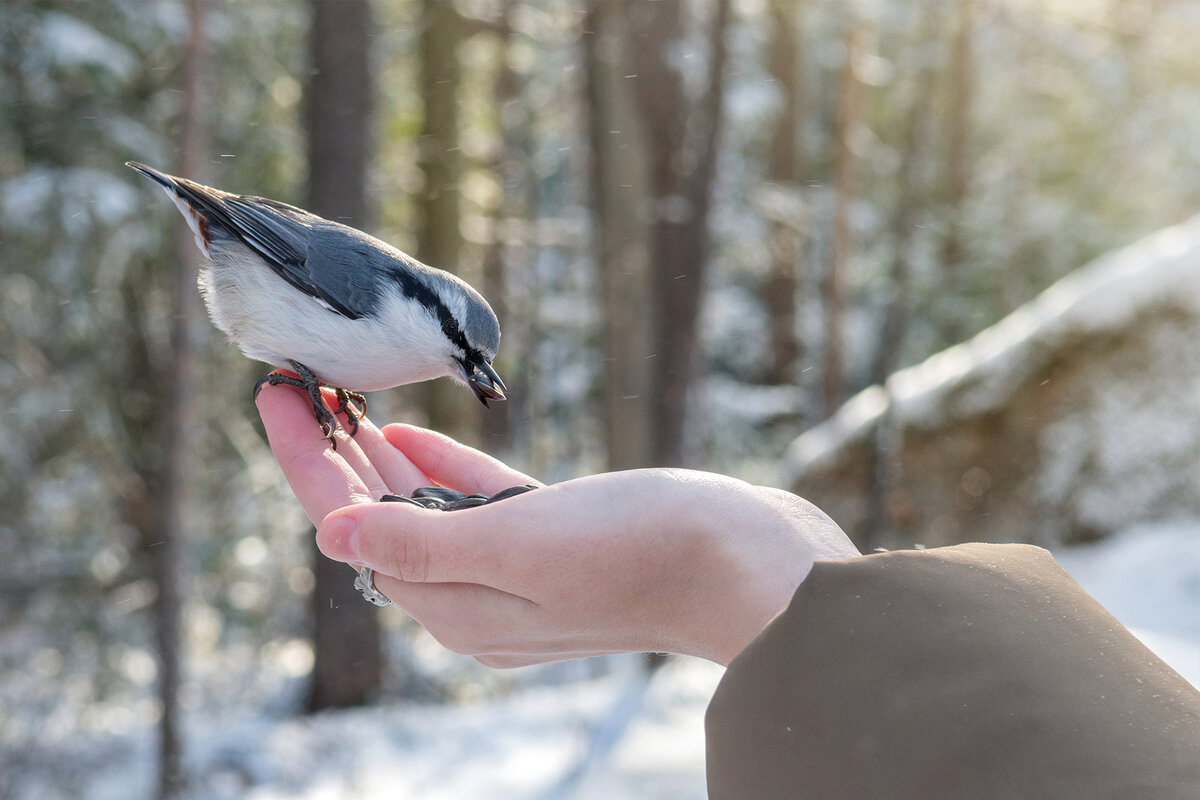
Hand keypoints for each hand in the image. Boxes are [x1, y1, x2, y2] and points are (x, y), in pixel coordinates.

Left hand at [256, 381, 859, 666]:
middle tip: (296, 382)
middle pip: (380, 518)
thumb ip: (423, 540)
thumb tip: (333, 531)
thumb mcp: (521, 546)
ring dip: (380, 457)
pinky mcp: (556, 542)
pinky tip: (411, 430)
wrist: (751, 564)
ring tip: (342, 399)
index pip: (355, 527)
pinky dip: (439, 468)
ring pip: (423, 508)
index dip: (309, 462)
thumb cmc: (643, 553)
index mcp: (458, 605)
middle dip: (334, 455)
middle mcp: (478, 598)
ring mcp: (518, 572)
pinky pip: (474, 504)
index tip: (274, 394)